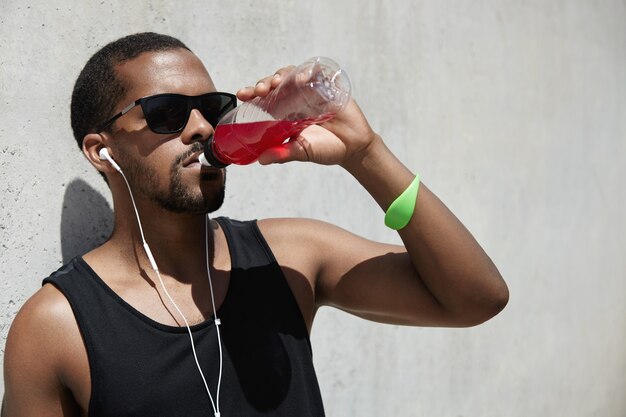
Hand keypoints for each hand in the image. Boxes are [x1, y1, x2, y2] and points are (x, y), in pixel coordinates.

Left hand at [236, 66, 379, 166]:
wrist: (354, 147)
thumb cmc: (326, 149)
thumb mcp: (301, 152)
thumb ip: (283, 153)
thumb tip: (262, 160)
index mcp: (285, 113)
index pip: (265, 98)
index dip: (253, 93)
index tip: (243, 95)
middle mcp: (296, 99)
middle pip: (275, 83)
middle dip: (264, 83)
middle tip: (260, 90)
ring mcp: (312, 91)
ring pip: (291, 74)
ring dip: (281, 75)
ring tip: (277, 82)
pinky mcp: (328, 86)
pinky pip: (316, 72)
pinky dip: (307, 72)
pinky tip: (301, 79)